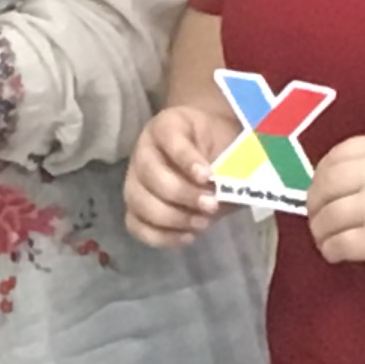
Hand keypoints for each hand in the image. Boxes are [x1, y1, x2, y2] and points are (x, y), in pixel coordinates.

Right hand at [125, 93, 240, 247]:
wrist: (211, 154)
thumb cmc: (220, 148)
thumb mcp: (230, 147)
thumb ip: (229, 167)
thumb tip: (227, 194)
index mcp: (166, 127)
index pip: (169, 138)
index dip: (186, 159)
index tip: (208, 176)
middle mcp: (143, 151)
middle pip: (150, 174)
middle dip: (181, 194)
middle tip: (211, 205)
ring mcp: (135, 180)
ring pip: (139, 202)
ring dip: (172, 218)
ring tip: (202, 223)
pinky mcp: (135, 207)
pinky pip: (136, 226)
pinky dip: (162, 236)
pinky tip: (188, 236)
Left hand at [304, 134, 364, 281]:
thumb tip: (349, 184)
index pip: (335, 156)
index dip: (320, 173)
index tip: (320, 186)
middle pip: (323, 187)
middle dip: (314, 204)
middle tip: (317, 216)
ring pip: (327, 219)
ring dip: (320, 231)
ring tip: (325, 238)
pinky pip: (339, 245)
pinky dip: (331, 251)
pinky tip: (335, 254)